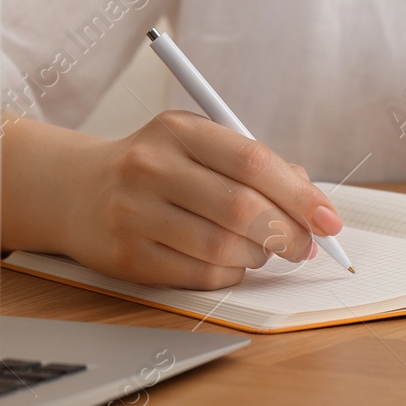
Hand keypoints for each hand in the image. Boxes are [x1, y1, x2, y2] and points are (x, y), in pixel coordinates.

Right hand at [0, 112, 342, 289]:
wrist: (77, 190)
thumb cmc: (159, 167)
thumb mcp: (201, 145)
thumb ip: (258, 165)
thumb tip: (314, 205)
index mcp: (178, 130)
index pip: (252, 161)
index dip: (299, 195)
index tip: (328, 220)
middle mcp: (151, 168)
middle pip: (241, 209)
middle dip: (287, 233)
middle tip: (304, 245)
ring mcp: (134, 214)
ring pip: (223, 248)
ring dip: (259, 256)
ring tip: (263, 249)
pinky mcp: (127, 256)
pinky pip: (199, 275)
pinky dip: (229, 274)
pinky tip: (231, 262)